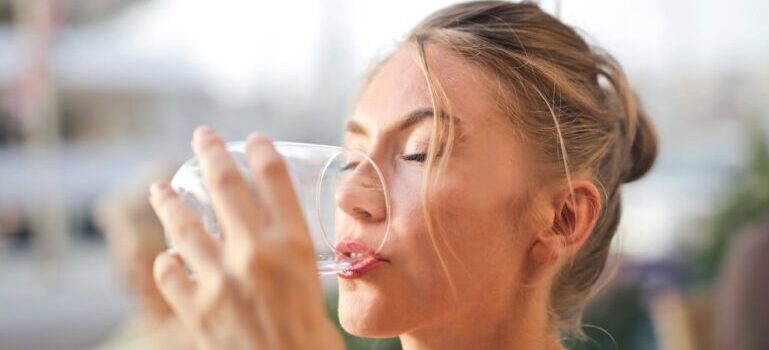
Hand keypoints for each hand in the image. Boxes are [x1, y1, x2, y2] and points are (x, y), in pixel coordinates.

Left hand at [149, 126, 343, 349]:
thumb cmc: (312, 340)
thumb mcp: (316, 285)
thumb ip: (292, 259)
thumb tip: (275, 243)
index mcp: (293, 244)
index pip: (274, 177)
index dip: (261, 150)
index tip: (253, 140)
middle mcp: (255, 252)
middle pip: (226, 184)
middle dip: (210, 152)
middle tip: (201, 137)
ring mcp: (219, 279)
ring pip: (183, 223)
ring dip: (168, 202)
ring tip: (159, 189)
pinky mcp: (194, 308)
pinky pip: (168, 272)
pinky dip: (165, 262)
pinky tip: (167, 258)